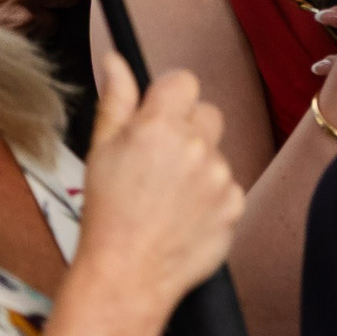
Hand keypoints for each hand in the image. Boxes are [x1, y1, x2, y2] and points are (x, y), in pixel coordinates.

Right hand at [69, 53, 242, 321]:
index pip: (184, 81)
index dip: (169, 97)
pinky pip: (228, 187)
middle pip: (206, 113)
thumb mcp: (100, 152)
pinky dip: (211, 198)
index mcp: (159, 126)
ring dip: (198, 166)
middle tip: (157, 163)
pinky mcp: (236, 203)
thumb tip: (116, 59)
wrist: (126, 276)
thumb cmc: (106, 213)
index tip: (157, 117)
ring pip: (217, 153)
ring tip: (166, 198)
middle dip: (187, 130)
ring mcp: (221, 175)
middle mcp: (197, 144)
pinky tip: (184, 217)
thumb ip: (116, 100)